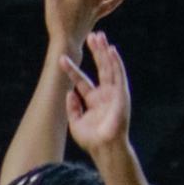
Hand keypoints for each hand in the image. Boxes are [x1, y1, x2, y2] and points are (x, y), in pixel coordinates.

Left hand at [62, 32, 131, 156]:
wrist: (104, 148)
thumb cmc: (92, 140)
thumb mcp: (76, 123)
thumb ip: (72, 108)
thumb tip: (68, 93)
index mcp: (94, 100)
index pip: (81, 80)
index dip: (72, 70)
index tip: (61, 59)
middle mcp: (105, 94)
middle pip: (99, 68)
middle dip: (95, 53)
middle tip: (90, 36)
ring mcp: (114, 93)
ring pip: (109, 68)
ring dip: (104, 52)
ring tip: (99, 37)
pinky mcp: (122, 94)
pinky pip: (119, 75)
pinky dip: (116, 62)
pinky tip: (111, 50)